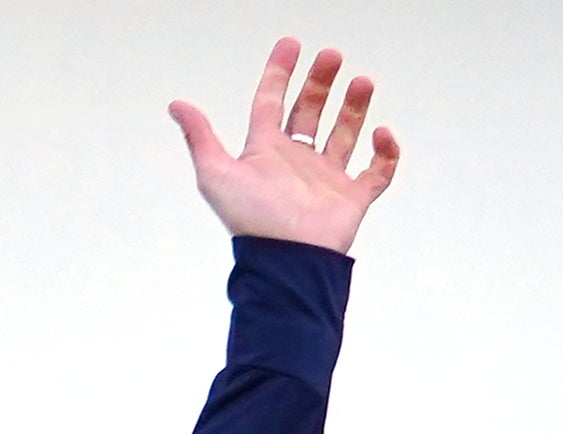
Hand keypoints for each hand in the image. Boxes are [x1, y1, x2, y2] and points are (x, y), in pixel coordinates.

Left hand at [176, 38, 399, 248]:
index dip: (279, 74)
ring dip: (354, 106)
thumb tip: (176, 105)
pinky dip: (385, 152)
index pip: (270, 103)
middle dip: (320, 83)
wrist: (287, 259)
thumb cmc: (251, 221)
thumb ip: (200, 137)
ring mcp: (325, 178)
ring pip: (344, 133)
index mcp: (265, 153)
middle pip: (310, 112)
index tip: (291, 44)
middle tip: (331, 56)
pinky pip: (377, 170)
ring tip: (362, 81)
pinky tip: (381, 133)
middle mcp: (295, 162)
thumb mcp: (217, 174)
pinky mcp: (352, 197)